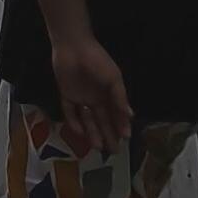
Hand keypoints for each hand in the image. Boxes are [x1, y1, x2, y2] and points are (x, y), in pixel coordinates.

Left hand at [53, 36, 131, 154]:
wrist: (74, 46)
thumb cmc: (97, 60)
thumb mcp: (113, 78)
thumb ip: (120, 98)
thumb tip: (131, 116)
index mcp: (108, 93)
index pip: (116, 114)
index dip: (121, 126)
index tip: (126, 139)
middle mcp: (95, 97)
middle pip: (102, 120)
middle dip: (108, 135)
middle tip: (113, 151)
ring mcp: (80, 97)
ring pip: (87, 120)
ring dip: (92, 132)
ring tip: (98, 147)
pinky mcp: (66, 95)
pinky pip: (70, 112)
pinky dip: (74, 122)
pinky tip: (80, 132)